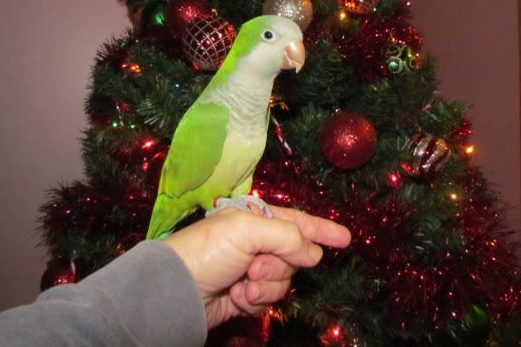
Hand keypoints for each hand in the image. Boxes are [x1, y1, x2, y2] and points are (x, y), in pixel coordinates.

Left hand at [163, 205, 350, 328]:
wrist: (176, 290)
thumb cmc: (208, 250)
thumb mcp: (248, 231)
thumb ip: (288, 236)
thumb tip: (312, 252)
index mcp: (256, 219)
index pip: (297, 222)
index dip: (321, 230)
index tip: (345, 238)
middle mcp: (256, 243)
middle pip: (294, 255)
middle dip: (279, 265)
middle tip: (254, 268)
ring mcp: (251, 270)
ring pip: (283, 280)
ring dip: (265, 286)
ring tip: (241, 285)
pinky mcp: (244, 296)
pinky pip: (267, 299)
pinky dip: (254, 301)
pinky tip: (236, 298)